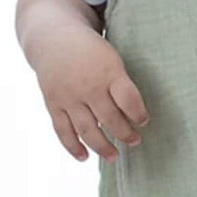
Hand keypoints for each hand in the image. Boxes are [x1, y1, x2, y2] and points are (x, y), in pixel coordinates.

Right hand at [33, 30, 149, 162]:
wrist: (53, 39)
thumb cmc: (91, 53)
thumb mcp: (111, 59)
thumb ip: (121, 84)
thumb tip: (135, 117)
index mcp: (108, 71)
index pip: (128, 99)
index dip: (139, 114)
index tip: (144, 121)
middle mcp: (88, 86)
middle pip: (109, 118)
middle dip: (125, 133)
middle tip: (135, 141)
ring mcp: (68, 96)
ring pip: (87, 129)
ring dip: (102, 147)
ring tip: (115, 157)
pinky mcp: (53, 103)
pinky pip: (63, 130)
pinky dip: (73, 146)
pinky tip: (84, 157)